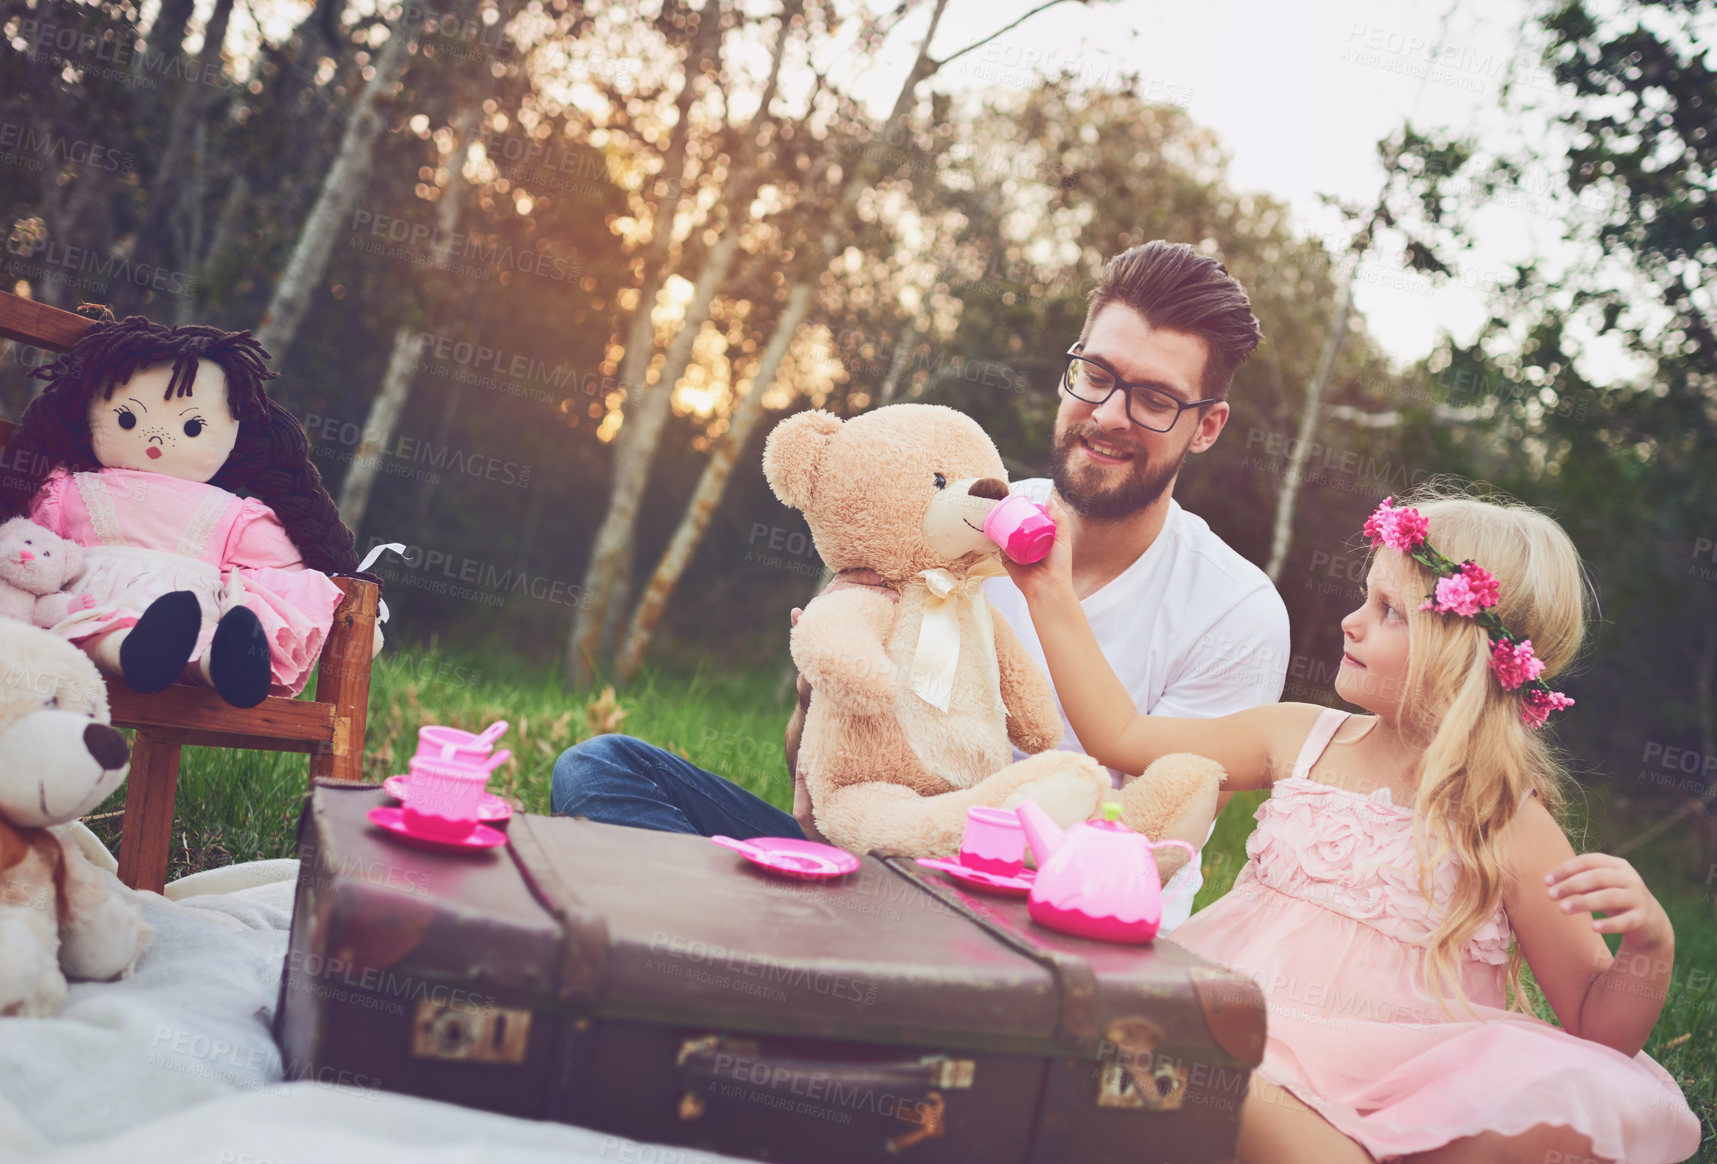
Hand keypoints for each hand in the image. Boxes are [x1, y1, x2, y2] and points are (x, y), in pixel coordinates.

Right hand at [999, 492, 1075, 601]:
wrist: (1046, 586)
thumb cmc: (1058, 564)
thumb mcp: (1063, 538)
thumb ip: (1060, 520)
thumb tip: (1050, 499)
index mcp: (1042, 537)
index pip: (1033, 520)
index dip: (1028, 511)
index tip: (1023, 500)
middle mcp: (1029, 543)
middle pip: (1018, 525)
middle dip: (1013, 515)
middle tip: (1007, 503)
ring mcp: (1017, 550)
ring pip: (1007, 534)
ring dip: (1002, 523)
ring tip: (998, 511)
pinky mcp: (1007, 558)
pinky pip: (999, 545)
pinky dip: (995, 536)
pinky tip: (991, 524)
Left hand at [1545, 853, 1673, 952]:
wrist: (1651, 922)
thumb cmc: (1616, 898)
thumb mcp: (1600, 886)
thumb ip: (1580, 880)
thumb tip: (1550, 882)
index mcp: (1617, 865)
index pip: (1589, 861)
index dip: (1566, 869)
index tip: (1546, 881)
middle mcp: (1630, 879)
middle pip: (1598, 877)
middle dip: (1571, 885)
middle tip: (1550, 895)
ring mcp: (1637, 898)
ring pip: (1609, 897)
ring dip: (1583, 903)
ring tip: (1562, 909)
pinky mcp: (1642, 918)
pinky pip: (1624, 921)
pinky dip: (1609, 924)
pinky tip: (1593, 927)